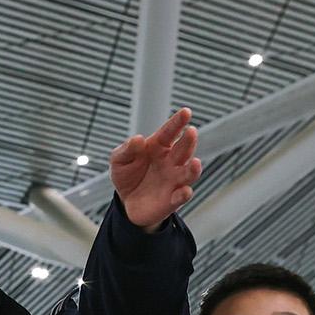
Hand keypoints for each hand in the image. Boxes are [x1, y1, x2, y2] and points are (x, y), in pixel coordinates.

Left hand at [110, 108, 202, 231]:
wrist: (125, 202)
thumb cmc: (126, 175)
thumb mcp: (119, 160)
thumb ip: (127, 149)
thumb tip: (138, 139)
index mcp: (158, 147)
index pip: (169, 132)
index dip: (177, 122)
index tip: (186, 112)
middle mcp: (170, 162)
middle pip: (183, 149)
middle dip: (188, 141)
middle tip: (191, 132)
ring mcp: (173, 180)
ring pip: (188, 172)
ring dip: (193, 168)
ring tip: (195, 163)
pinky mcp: (172, 200)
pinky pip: (181, 196)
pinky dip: (184, 194)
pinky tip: (184, 191)